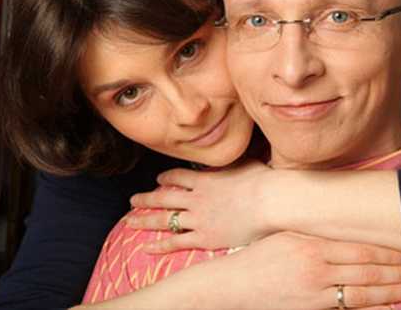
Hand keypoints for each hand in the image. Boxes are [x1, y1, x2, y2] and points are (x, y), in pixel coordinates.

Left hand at [128, 160, 272, 252]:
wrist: (270, 200)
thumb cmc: (265, 180)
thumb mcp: (247, 163)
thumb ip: (236, 162)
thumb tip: (238, 152)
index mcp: (206, 179)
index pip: (179, 177)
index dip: (166, 178)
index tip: (158, 180)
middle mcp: (197, 198)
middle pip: (164, 197)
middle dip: (146, 199)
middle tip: (133, 200)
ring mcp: (199, 218)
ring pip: (164, 219)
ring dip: (145, 220)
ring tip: (131, 221)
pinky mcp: (205, 237)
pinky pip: (177, 242)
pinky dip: (160, 245)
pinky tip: (147, 247)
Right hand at [184, 232, 400, 309]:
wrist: (231, 286)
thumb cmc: (257, 257)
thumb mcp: (286, 237)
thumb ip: (316, 235)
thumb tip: (346, 230)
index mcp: (312, 245)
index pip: (361, 249)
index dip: (389, 253)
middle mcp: (316, 268)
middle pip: (368, 271)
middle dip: (400, 273)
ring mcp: (314, 292)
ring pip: (363, 294)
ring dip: (393, 292)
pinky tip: (390, 308)